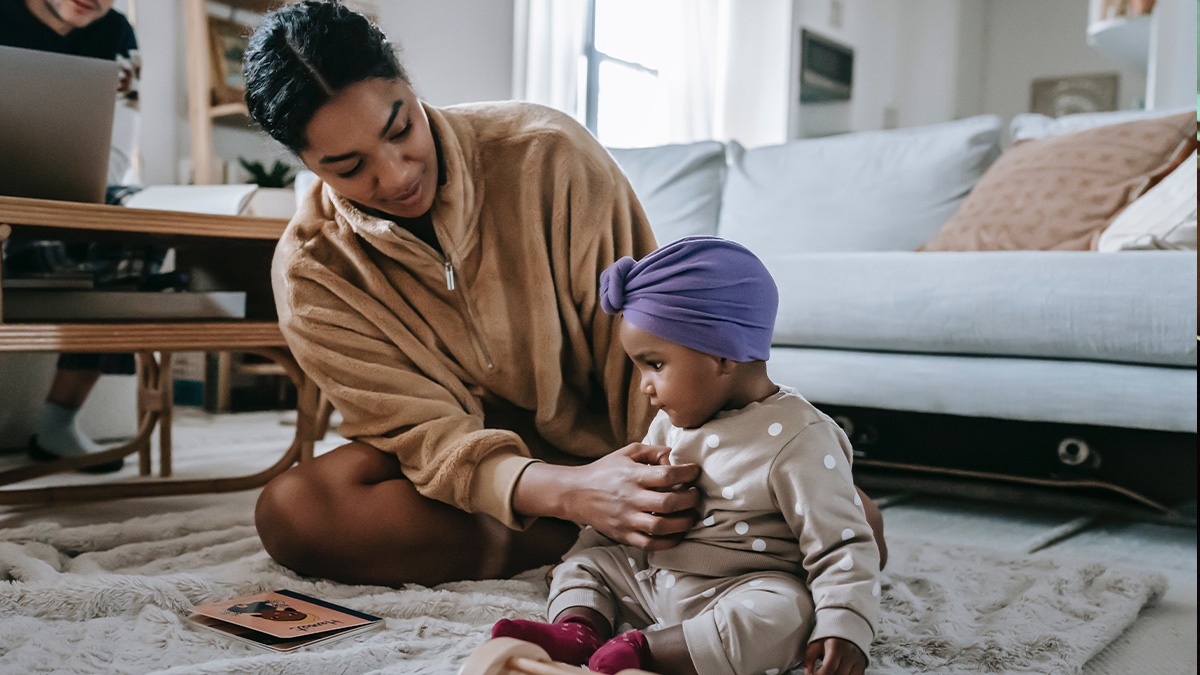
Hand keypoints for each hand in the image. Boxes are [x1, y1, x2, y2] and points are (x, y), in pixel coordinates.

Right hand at [563, 442, 699, 549]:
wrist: (575, 493)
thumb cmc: (604, 471)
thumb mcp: (626, 453)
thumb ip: (651, 451)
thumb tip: (674, 455)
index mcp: (632, 476)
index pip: (667, 475)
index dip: (687, 473)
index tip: (695, 471)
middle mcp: (630, 498)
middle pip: (668, 503)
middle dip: (690, 499)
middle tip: (695, 494)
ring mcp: (627, 519)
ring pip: (662, 526)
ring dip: (684, 522)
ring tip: (691, 515)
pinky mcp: (624, 535)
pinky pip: (651, 544)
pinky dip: (669, 542)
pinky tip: (678, 533)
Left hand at [805, 637, 866, 674]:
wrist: (849, 628)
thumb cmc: (831, 636)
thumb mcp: (816, 642)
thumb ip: (809, 657)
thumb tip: (808, 672)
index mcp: (837, 647)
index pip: (829, 668)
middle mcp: (850, 655)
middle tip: (819, 673)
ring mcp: (858, 662)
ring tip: (827, 673)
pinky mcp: (862, 668)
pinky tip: (837, 673)